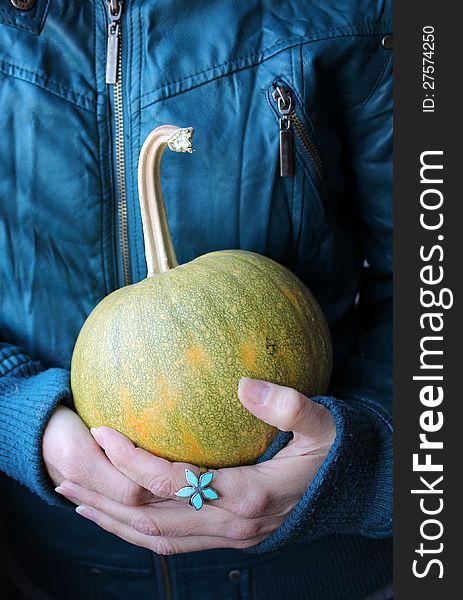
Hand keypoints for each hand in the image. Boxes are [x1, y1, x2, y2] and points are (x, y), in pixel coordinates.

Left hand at [56, 379, 334, 554]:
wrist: (353, 493)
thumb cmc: (335, 454)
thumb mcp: (322, 425)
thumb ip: (288, 406)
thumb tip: (244, 384)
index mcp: (247, 494)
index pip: (172, 483)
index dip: (132, 461)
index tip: (103, 433)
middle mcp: (230, 524)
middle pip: (151, 518)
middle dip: (105, 498)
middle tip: (63, 478)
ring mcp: (228, 537)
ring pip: (155, 538)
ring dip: (113, 521)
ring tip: (76, 502)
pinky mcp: (228, 538)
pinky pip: (171, 543)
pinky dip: (136, 533)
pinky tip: (118, 518)